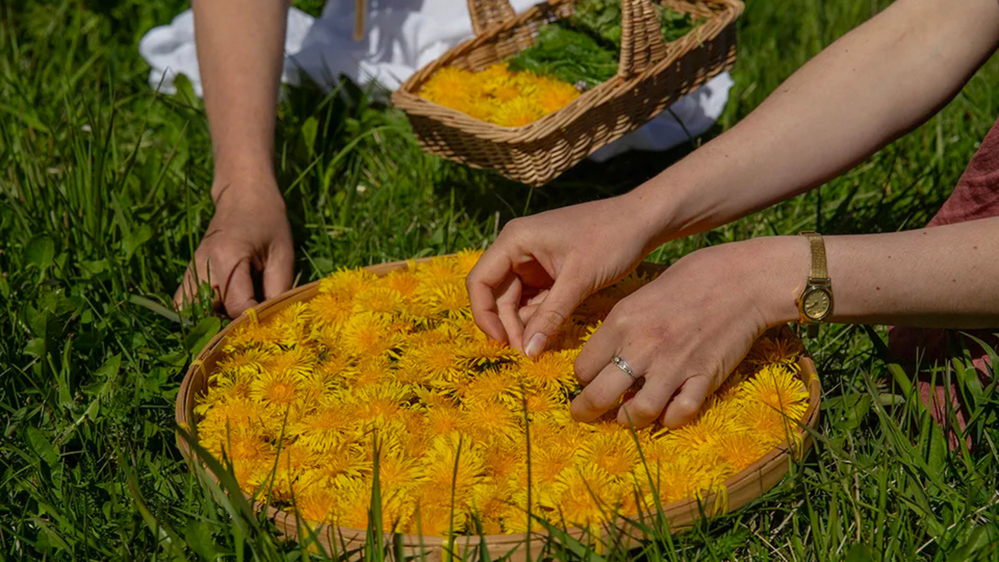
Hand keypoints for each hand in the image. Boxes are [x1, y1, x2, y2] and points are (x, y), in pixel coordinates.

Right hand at [174, 179, 292, 317]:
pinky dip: (203, 314)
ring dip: (215, 322)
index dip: (256, 321)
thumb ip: (279, 290)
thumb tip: (276, 324)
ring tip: (237, 315)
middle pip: (211, 316)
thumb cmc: (268, 222)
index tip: (272, 322)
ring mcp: (190, 271)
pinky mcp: (188, 274)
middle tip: (254, 322)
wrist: (242, 195)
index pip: (238, 307)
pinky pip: (187, 306)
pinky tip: (223, 310)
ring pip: (193, 315)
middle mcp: (202, 266)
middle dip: (233, 325)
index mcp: (227, 258)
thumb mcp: (283, 254)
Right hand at [467, 194, 661, 356]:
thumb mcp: (579, 281)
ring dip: (525, 323)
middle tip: (528, 352)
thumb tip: (527, 352)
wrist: (644, 222)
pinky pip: (534, 299)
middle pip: (496, 294)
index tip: (501, 343)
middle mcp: (517, 248)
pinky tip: (551, 331)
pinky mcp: (549, 271)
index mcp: (515, 240)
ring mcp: (533, 260)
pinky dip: (540, 316)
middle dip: (509, 324)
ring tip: (541, 344)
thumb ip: (550, 316)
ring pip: (515, 300)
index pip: (480, 281)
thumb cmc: (611, 240)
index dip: (484, 315)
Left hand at [570, 237, 802, 428]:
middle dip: (586, 411)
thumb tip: (606, 354)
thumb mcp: (642, 294)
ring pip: (638, 413)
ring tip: (626, 418)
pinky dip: (670, 419)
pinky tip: (666, 412)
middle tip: (584, 415)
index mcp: (621, 321)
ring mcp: (674, 365)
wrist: (742, 280)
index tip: (587, 380)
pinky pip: (680, 414)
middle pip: (599, 396)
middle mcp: (643, 346)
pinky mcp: (704, 377)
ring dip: (628, 421)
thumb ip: (622, 326)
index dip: (582, 378)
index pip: (583, 367)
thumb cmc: (692, 278)